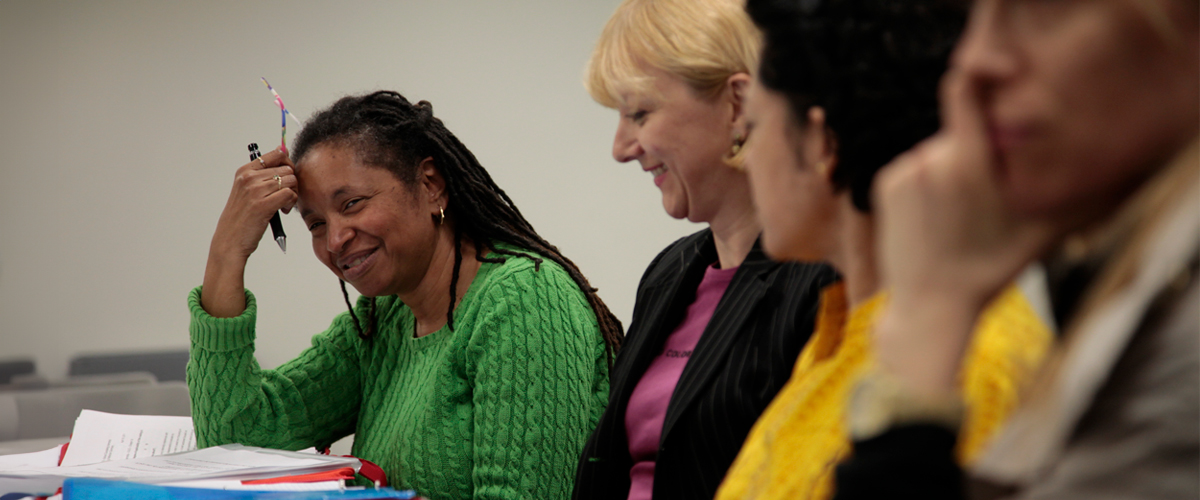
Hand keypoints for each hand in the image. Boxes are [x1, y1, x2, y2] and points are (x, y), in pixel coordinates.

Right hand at [211, 148, 297, 259]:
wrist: (230, 240)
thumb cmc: (241, 217)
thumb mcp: (246, 190)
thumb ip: (261, 175)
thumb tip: (283, 153)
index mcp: (244, 171)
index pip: (276, 153)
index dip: (288, 164)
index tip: (287, 177)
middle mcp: (249, 178)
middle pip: (287, 169)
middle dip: (292, 183)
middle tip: (286, 196)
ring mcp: (255, 190)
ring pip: (291, 181)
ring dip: (293, 193)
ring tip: (283, 205)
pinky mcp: (264, 205)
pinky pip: (290, 194)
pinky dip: (291, 203)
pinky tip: (283, 211)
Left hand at [869, 71, 1058, 395]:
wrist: (930, 305)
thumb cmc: (991, 270)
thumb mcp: (1041, 230)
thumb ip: (1069, 191)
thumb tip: (1106, 170)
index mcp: (969, 162)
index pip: (965, 94)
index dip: (977, 79)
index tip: (991, 78)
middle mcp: (932, 159)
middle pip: (962, 135)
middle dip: (976, 154)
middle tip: (984, 201)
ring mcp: (905, 171)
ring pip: (937, 154)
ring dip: (949, 172)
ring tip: (957, 218)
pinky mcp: (885, 183)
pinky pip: (914, 169)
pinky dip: (925, 184)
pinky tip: (935, 219)